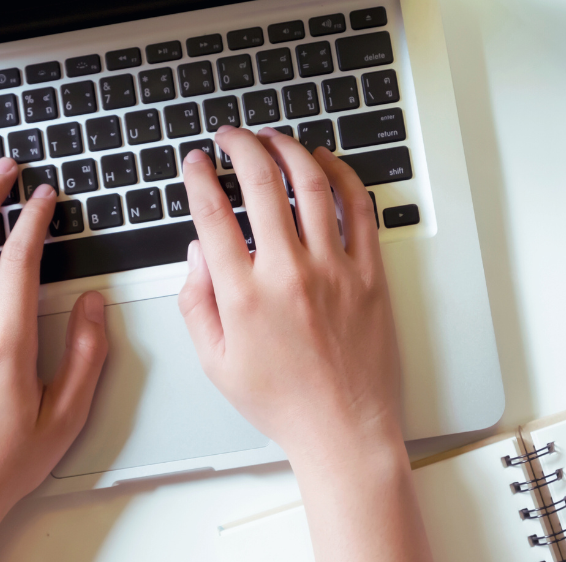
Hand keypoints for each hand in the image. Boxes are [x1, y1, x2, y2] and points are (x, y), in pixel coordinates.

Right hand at [179, 127, 432, 561]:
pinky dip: (342, 176)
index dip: (200, 177)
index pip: (213, 214)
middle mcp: (289, 274)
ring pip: (312, 184)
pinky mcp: (369, 273)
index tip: (196, 162)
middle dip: (242, 147)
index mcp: (244, 296)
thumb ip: (196, 303)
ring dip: (289, 150)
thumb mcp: (216, 362)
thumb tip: (198, 252)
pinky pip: (359, 209)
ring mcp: (334, 269)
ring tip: (273, 139)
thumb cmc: (283, 402)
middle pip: (263, 184)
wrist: (343, 429)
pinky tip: (326, 163)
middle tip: (232, 136)